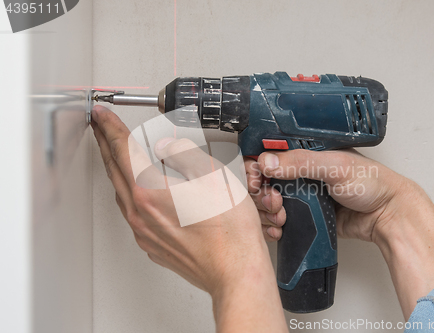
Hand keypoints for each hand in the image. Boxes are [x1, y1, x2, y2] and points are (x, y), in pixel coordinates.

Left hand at [91, 106, 286, 331]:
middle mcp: (140, 213)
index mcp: (151, 190)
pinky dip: (130, 193)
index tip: (102, 115)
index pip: (122, 149)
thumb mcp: (213, 176)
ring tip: (118, 154)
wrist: (235, 271)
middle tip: (101, 128)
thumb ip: (184, 153)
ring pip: (121, 193)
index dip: (110, 127)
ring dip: (116, 169)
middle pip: (115, 170)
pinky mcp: (152, 245)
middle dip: (105, 144)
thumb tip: (166, 146)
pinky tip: (142, 190)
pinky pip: (133, 213)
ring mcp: (144, 232)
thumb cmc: (230, 231)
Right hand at [247, 148, 433, 319]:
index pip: (271, 153)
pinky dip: (275, 224)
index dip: (257, 164)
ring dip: (267, 210)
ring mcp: (302, 194)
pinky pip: (281, 218)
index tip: (255, 177)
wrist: (387, 216)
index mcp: (308, 152)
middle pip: (265, 179)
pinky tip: (279, 228)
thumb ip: (301, 162)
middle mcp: (302, 171)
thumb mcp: (335, 166)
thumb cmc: (371, 182)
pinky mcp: (306, 214)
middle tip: (272, 200)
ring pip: (270, 200)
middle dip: (262, 192)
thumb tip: (268, 161)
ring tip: (280, 216)